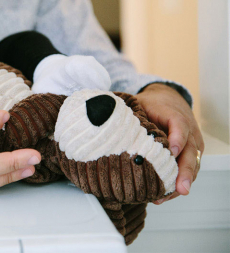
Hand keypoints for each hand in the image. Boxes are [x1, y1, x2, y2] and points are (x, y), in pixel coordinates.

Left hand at [136, 83, 202, 203]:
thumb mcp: (141, 103)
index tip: (171, 151)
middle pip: (190, 152)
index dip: (177, 138)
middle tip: (180, 188)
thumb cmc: (152, 105)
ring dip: (180, 182)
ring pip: (192, 165)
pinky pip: (189, 170)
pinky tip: (164, 195)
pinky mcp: (191, 154)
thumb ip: (130, 113)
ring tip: (166, 197)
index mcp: (175, 116)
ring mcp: (193, 144)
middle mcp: (189, 131)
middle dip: (185, 171)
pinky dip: (177, 182)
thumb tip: (104, 123)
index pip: (179, 126)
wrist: (168, 99)